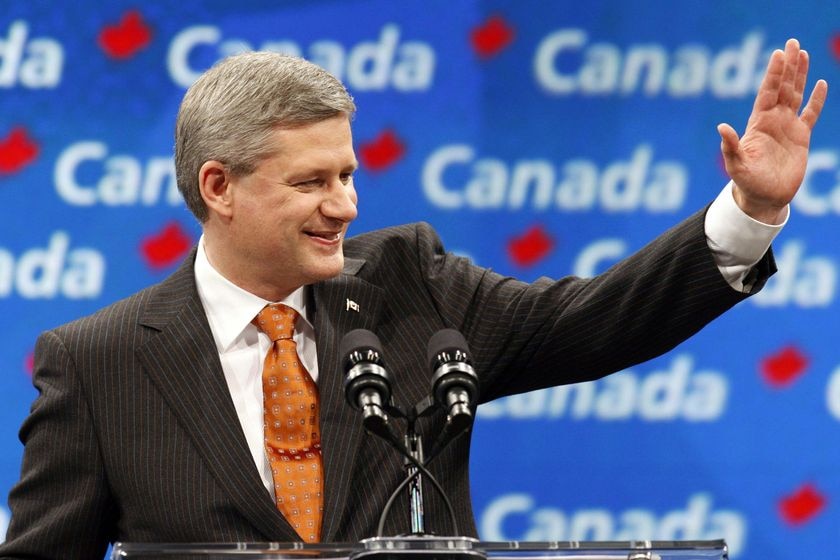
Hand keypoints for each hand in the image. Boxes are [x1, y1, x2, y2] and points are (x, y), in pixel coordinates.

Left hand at [718, 38, 827, 223]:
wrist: (764, 197)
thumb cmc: (747, 182)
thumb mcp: (736, 165)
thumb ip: (730, 146)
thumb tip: (721, 127)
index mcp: (758, 123)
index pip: (767, 93)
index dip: (773, 74)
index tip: (778, 54)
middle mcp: (773, 121)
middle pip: (782, 87)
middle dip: (787, 66)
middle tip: (792, 43)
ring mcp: (787, 127)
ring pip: (796, 94)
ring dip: (799, 75)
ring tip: (802, 53)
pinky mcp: (801, 137)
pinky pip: (811, 113)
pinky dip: (816, 99)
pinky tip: (820, 83)